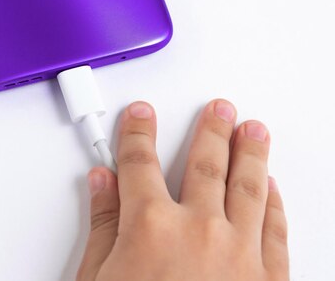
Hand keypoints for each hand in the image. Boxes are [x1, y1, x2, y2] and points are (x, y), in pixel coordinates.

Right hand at [77, 100, 288, 280]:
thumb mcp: (97, 280)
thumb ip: (102, 224)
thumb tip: (102, 183)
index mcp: (150, 227)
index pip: (140, 162)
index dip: (138, 133)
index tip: (141, 116)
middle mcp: (199, 231)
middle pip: (204, 163)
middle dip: (211, 130)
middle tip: (218, 109)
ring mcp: (239, 254)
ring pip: (248, 187)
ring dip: (251, 154)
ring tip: (254, 130)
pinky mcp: (268, 280)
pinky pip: (275, 228)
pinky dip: (273, 203)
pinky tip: (270, 188)